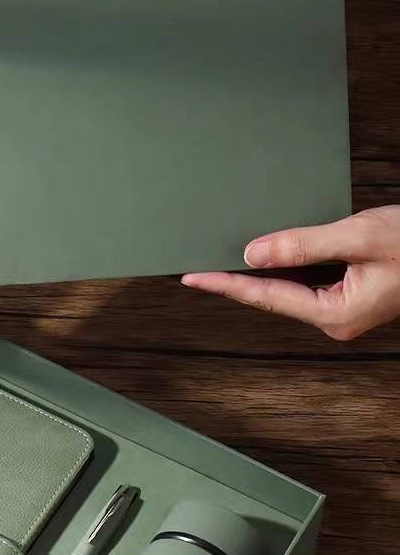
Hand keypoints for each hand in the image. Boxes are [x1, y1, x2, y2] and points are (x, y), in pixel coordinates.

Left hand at [181, 207, 399, 338]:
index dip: (227, 284)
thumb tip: (254, 252)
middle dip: (238, 278)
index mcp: (336, 313)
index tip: (194, 276)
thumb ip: (304, 244)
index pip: (267, 297)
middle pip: (274, 296)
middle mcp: (336, 318)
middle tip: (198, 262)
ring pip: (289, 288)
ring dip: (261, 270)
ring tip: (223, 254)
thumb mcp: (359, 236)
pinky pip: (307, 280)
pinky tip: (268, 249)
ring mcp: (344, 308)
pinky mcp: (351, 294)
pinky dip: (286, 265)